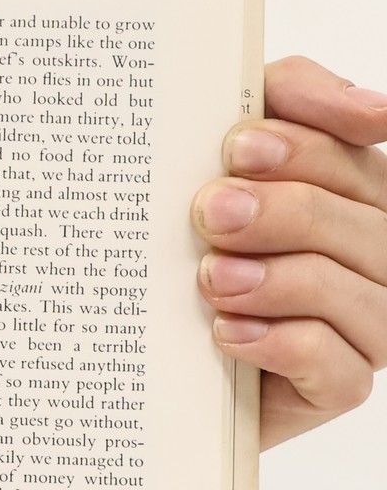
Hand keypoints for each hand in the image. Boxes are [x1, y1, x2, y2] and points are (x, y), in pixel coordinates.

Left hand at [194, 56, 386, 448]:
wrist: (126, 353)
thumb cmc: (174, 244)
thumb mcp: (203, 157)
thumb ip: (279, 101)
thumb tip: (370, 108)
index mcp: (347, 192)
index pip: (355, 159)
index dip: (307, 147)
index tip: (237, 147)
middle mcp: (367, 257)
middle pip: (368, 226)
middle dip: (288, 212)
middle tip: (211, 212)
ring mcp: (358, 327)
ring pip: (366, 298)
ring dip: (286, 281)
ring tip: (212, 278)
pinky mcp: (330, 388)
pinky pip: (340, 372)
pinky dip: (285, 347)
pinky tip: (226, 333)